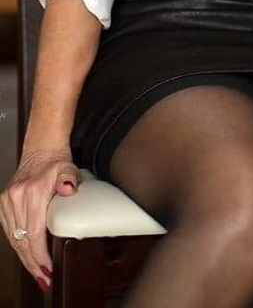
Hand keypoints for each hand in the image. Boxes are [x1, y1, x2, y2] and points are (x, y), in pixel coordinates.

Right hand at [0, 148, 80, 291]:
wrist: (42, 148)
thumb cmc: (57, 161)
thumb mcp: (68, 168)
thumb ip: (69, 179)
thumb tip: (69, 189)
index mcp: (32, 192)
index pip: (34, 233)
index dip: (40, 255)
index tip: (49, 268)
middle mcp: (16, 197)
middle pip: (22, 241)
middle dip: (33, 263)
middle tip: (45, 279)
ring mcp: (7, 201)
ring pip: (14, 238)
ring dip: (25, 258)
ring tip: (38, 272)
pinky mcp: (3, 203)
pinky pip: (9, 230)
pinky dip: (18, 244)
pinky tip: (27, 254)